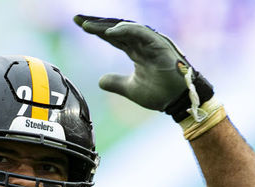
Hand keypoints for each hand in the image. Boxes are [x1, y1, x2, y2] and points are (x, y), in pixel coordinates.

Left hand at [73, 15, 212, 121]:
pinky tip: (110, 32)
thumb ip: (115, 83)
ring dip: (107, 26)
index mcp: (136, 51)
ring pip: (126, 28)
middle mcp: (142, 44)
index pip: (113, 37)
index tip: (79, 25)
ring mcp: (151, 43)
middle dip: (97, 23)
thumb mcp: (130, 89)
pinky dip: (126, 31)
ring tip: (88, 25)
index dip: (97, 31)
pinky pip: (141, 33)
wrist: (177, 101)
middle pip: (116, 29)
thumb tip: (100, 81)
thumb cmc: (159, 93)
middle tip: (77, 18)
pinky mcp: (159, 45)